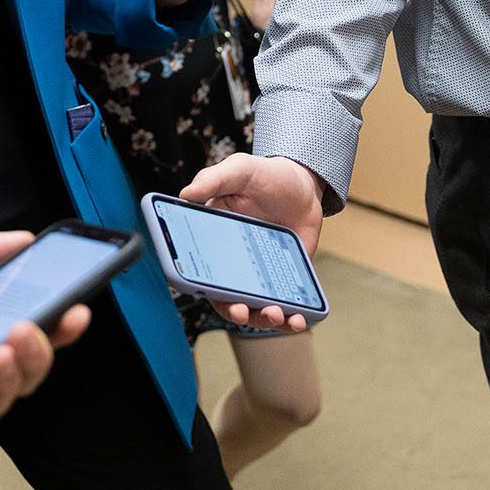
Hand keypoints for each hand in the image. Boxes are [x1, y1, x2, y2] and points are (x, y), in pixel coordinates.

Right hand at [180, 154, 324, 331]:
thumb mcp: (239, 170)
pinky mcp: (287, 279)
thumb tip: (186, 194)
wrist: (304, 184)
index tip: (211, 293)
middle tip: (242, 310)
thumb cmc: (265, 175)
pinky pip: (287, 305)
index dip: (201, 287)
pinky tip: (299, 320)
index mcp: (214, 239)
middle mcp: (234, 262)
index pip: (200, 269)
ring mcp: (261, 273)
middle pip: (227, 296)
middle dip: (234, 311)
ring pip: (257, 307)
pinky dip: (293, 318)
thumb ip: (213, 179)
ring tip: (278, 315)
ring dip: (264, 319)